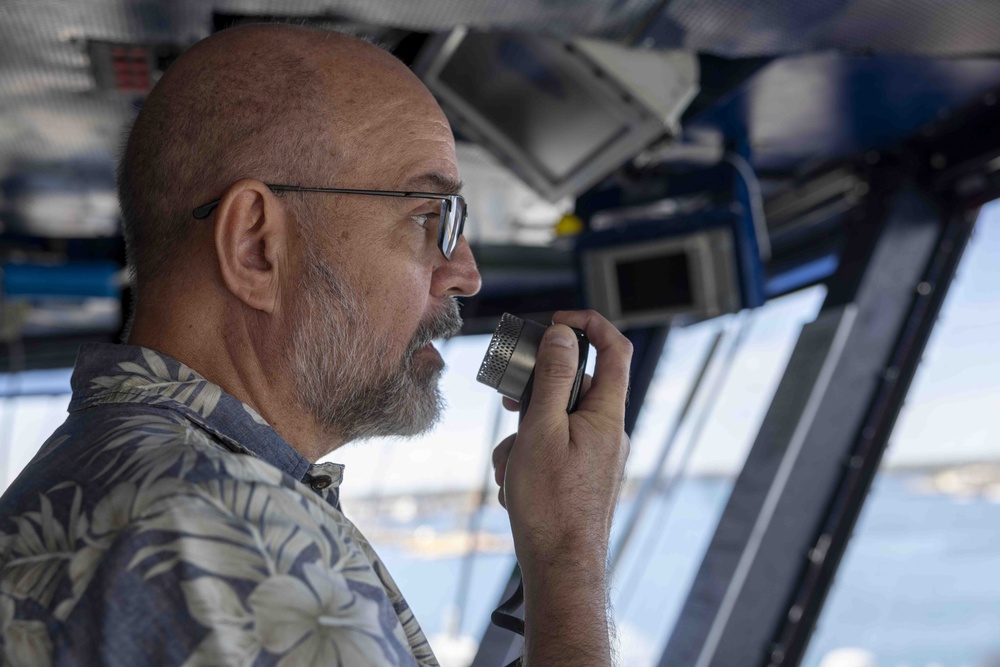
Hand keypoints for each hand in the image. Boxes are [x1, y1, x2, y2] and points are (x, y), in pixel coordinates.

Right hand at [492, 310, 630, 578]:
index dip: (589, 324)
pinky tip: (516, 486)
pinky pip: (555, 450)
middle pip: (573, 387)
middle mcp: (609, 432)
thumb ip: (553, 378)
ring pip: (556, 422)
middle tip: (511, 406)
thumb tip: (563, 336)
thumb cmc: (551, 505)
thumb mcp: (542, 430)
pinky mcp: (583, 476)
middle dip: (535, 396)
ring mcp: (597, 456)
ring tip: (511, 467)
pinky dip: (530, 459)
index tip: (556, 322)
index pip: (615, 349)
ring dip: (525, 436)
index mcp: (608, 414)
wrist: (561, 569)